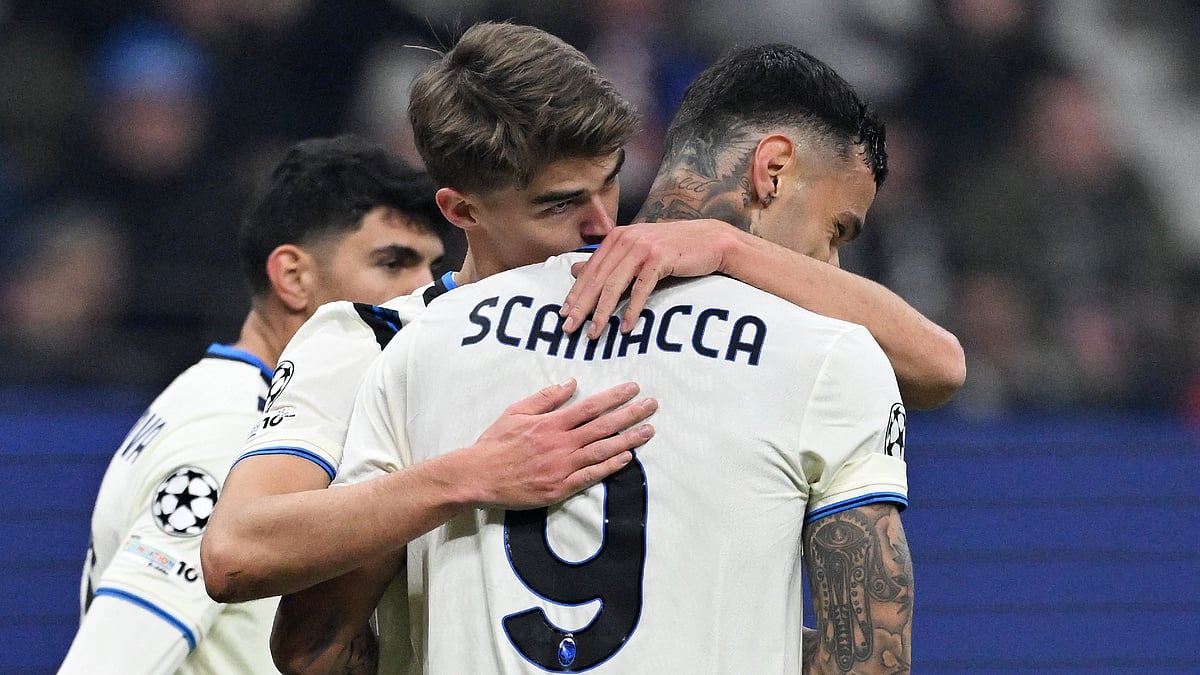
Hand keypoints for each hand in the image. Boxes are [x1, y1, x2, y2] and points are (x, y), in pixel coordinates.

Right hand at [466, 378, 656, 508]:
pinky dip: (611, 466)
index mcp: (552, 423)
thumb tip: (571, 383)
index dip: (615, 397)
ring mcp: (563, 467)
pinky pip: (592, 476)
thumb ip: (546, 398)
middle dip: (631, 415)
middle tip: (652, 406)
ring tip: (649, 431)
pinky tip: (627, 458)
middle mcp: (562, 443)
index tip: (634, 389)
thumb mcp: (516, 411)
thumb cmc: (496, 442)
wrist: (479, 476)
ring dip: (629, 440)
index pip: (591, 407)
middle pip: (604, 426)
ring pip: (603, 450)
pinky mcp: (561, 487)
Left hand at [559, 220, 735, 337]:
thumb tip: (575, 270)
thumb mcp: (637, 252)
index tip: (564, 314)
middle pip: (598, 278)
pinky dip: (632, 310)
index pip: (590, 269)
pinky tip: (625, 327)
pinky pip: (640, 289)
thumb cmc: (674, 248)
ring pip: (615, 285)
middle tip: (569, 328)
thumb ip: (608, 260)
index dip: (575, 293)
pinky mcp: (660, 258)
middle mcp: (627, 238)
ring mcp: (643, 247)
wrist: (710, 241)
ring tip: (593, 333)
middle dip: (582, 306)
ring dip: (602, 312)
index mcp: (618, 237)